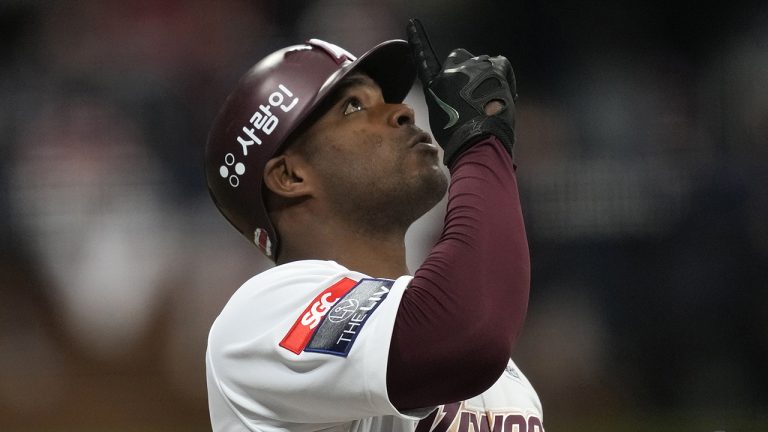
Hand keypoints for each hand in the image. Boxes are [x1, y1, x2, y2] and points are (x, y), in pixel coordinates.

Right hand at [407, 18, 516, 166]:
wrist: (478, 143)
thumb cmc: (459, 137)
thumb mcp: (440, 117)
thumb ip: (444, 98)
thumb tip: (457, 95)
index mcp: (435, 84)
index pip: (423, 58)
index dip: (417, 41)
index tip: (412, 24)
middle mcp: (452, 71)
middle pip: (459, 56)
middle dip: (467, 69)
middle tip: (474, 91)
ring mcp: (475, 68)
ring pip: (483, 63)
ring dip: (486, 76)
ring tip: (490, 99)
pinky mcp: (495, 70)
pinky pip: (501, 64)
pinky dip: (504, 77)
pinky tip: (504, 94)